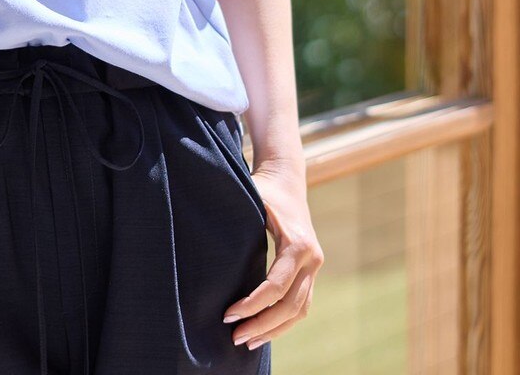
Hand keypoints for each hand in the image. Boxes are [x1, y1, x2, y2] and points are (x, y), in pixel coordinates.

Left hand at [222, 158, 323, 348]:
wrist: (286, 179)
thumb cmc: (263, 188)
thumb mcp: (251, 199)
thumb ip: (239, 222)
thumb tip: (208, 248)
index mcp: (298, 244)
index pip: (275, 286)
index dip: (252, 305)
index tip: (228, 315)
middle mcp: (312, 258)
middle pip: (289, 305)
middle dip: (262, 324)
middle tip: (235, 338)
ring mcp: (315, 266)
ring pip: (299, 310)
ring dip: (274, 329)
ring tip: (248, 342)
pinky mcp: (311, 271)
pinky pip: (301, 304)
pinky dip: (284, 321)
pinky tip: (264, 330)